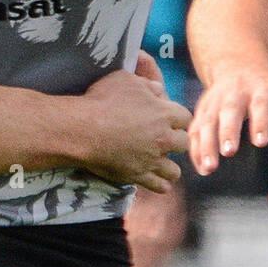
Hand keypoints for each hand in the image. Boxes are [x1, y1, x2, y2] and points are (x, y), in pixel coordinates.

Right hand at [78, 66, 190, 192]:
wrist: (82, 129)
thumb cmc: (101, 100)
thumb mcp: (125, 80)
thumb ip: (147, 84)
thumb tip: (158, 89)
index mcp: (164, 113)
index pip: (185, 118)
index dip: (177, 118)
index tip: (168, 119)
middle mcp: (163, 138)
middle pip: (183, 143)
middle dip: (175, 141)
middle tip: (162, 140)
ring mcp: (151, 160)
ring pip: (174, 170)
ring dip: (169, 166)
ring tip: (160, 163)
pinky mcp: (138, 175)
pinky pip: (159, 186)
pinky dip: (159, 184)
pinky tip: (154, 180)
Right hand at [189, 65, 267, 175]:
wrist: (241, 67)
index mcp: (262, 90)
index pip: (261, 105)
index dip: (260, 123)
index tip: (261, 143)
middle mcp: (236, 93)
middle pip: (229, 111)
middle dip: (227, 131)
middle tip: (229, 152)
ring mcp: (215, 100)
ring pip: (207, 121)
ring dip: (206, 144)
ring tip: (209, 168)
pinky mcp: (202, 110)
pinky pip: (195, 129)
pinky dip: (196, 149)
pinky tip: (201, 168)